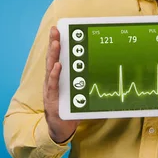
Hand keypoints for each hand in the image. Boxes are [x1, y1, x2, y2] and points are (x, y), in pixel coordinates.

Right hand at [44, 26, 79, 143]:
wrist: (60, 129)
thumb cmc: (70, 109)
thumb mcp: (79, 92)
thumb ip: (86, 82)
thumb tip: (107, 72)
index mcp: (58, 78)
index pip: (57, 57)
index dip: (57, 43)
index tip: (58, 29)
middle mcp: (52, 81)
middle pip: (52, 59)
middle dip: (53, 43)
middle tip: (55, 30)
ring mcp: (50, 90)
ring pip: (51, 69)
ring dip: (53, 55)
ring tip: (56, 42)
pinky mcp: (51, 100)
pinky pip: (53, 85)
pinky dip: (54, 75)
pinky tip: (57, 66)